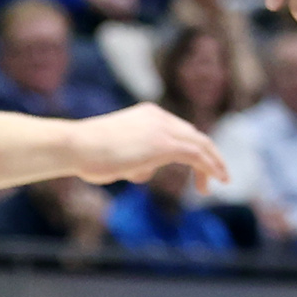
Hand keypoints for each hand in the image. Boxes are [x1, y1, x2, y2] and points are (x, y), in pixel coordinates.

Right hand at [68, 103, 230, 191]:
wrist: (74, 145)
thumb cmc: (85, 153)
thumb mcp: (115, 154)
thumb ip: (133, 159)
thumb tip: (144, 171)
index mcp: (148, 114)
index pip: (178, 130)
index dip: (191, 147)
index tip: (196, 164)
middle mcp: (159, 117)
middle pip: (193, 135)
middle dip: (208, 155)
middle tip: (216, 174)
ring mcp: (163, 129)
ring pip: (200, 144)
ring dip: (213, 163)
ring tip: (222, 180)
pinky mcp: (164, 145)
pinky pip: (196, 155)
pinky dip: (209, 167)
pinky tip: (213, 182)